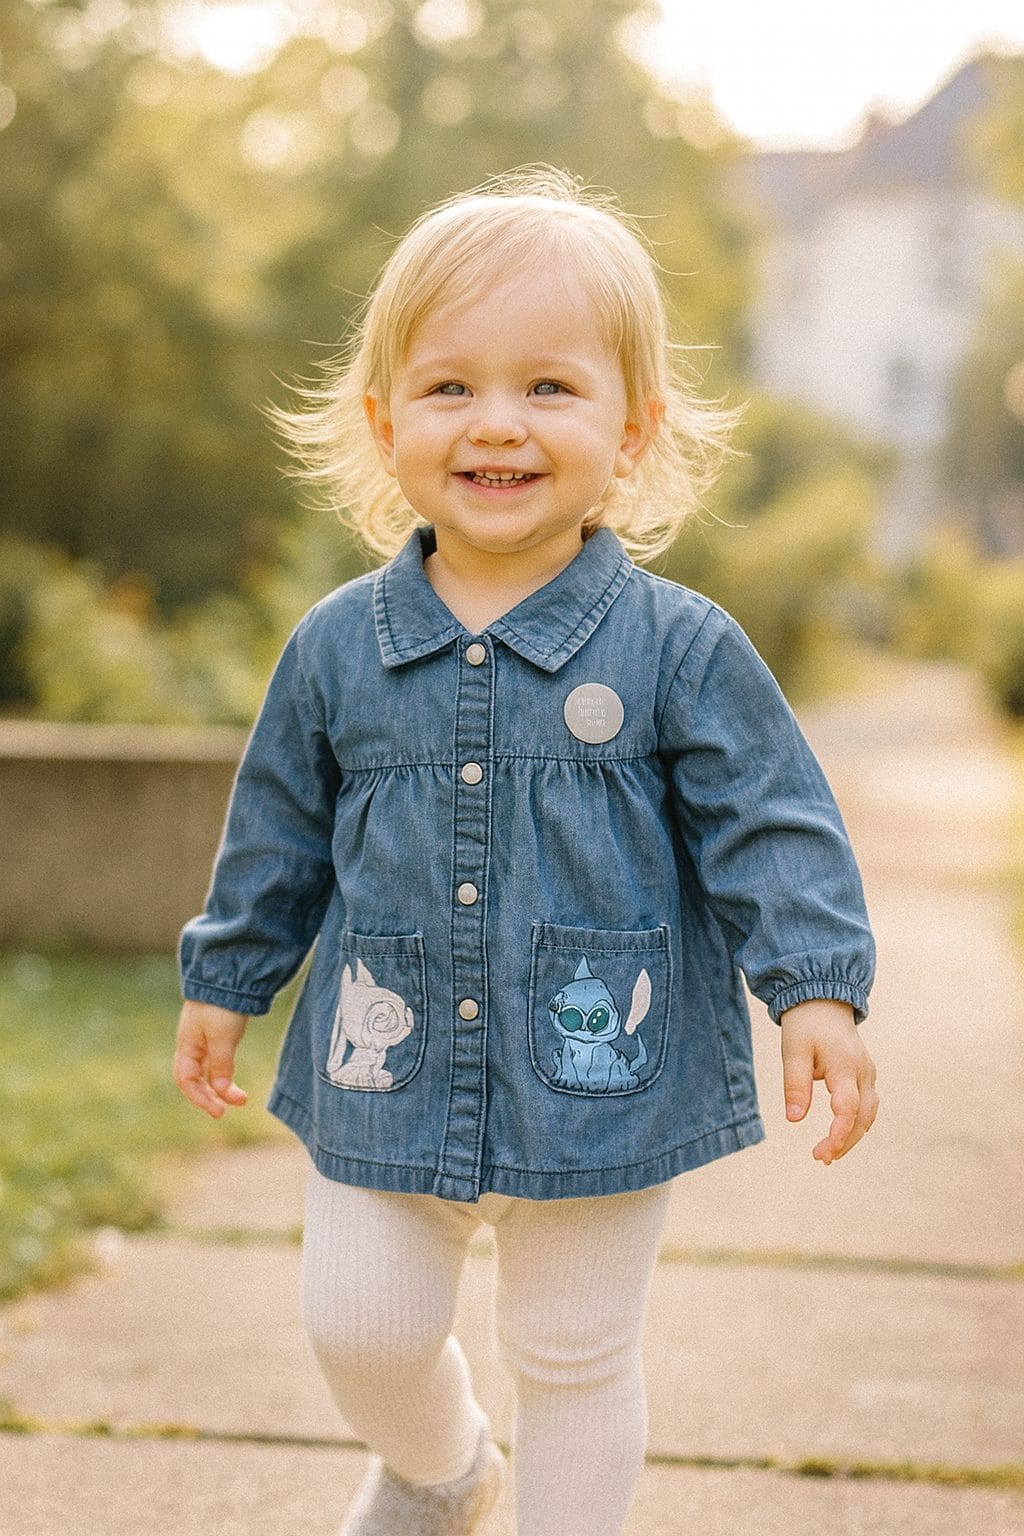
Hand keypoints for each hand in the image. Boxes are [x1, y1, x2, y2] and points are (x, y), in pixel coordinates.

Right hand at [173, 1000, 248, 1118]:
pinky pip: (216, 1061)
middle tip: (230, 1108)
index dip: (200, 1098)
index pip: (186, 1080)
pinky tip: (233, 1080)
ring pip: (208, 1071)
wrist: (229, 973)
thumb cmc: (222, 1004)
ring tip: (241, 1099)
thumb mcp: (222, 1037)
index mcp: (187, 1045)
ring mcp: (204, 1038)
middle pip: (196, 1079)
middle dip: (211, 1096)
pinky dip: (224, 1073)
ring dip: (221, 1087)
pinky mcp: (217, 1033)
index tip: (219, 1111)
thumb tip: (222, 1091)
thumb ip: (221, 1064)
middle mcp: (192, 1044)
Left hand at [780, 999, 877, 1163]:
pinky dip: (855, 1124)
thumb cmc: (806, 1027)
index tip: (825, 1153)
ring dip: (852, 1136)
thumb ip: (795, 1085)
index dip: (839, 1133)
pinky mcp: (866, 1076)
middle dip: (844, 1141)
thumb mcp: (793, 1052)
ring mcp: (868, 1074)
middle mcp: (863, 1072)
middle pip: (863, 1117)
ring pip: (869, 1114)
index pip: (848, 1107)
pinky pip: (867, 1106)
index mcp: (844, 1065)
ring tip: (828, 1154)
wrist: (823, 1002)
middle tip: (820, 1158)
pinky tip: (838, 1136)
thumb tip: (794, 1119)